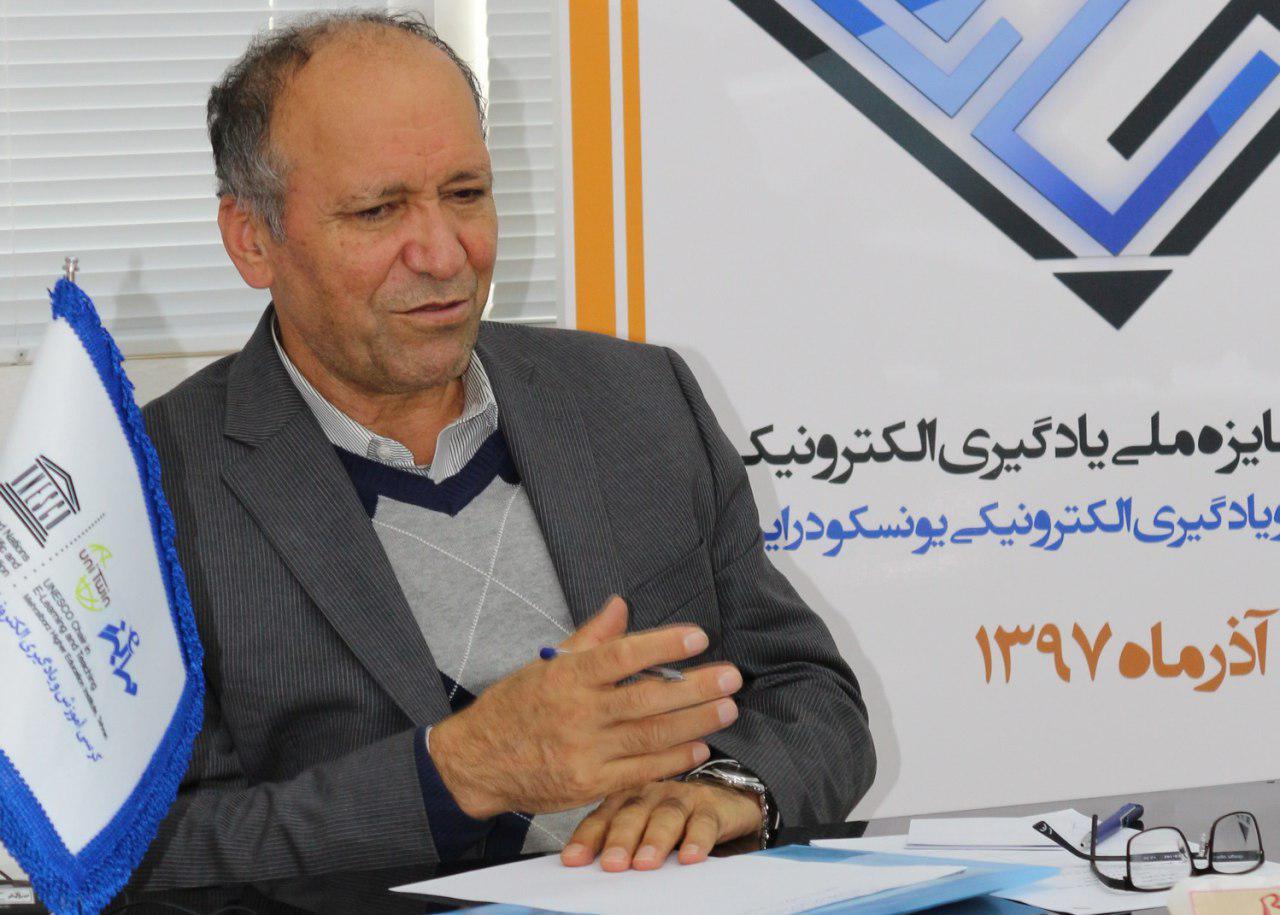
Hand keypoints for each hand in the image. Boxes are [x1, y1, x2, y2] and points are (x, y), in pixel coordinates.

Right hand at [429, 596, 742, 817]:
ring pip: (651, 736)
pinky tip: (698, 746)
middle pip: (647, 699)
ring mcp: (584, 752)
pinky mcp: (588, 785)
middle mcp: (577, 713)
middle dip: (696, 687)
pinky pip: (640, 770)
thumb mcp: (545, 666)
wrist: (476, 763)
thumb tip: (621, 605)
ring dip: (695, 722)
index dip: (662, 645)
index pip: (621, 654)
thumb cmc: (514, 707)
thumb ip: (589, 637)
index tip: (698, 636)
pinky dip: (673, 759)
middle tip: (732, 676)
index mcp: (566, 676)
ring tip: (727, 708)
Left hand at [560, 780, 762, 870]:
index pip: (602, 818)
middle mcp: (651, 793)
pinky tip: (689, 857)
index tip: (573, 860)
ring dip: (654, 840)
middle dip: (620, 839)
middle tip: (612, 864)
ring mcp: (682, 798)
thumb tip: (588, 873)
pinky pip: (704, 822)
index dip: (587, 837)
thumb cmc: (671, 820)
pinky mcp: (711, 807)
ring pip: (666, 816)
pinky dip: (697, 840)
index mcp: (626, 798)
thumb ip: (617, 841)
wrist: (722, 800)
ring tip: (645, 863)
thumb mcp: (641, 827)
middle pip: (632, 814)